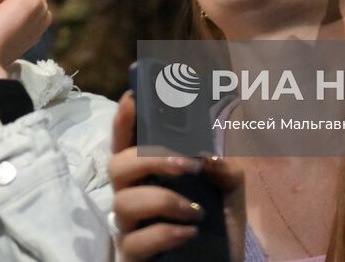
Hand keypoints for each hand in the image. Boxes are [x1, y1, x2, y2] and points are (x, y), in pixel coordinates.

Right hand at [109, 92, 245, 260]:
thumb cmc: (217, 221)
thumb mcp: (229, 188)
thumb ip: (223, 167)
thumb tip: (207, 157)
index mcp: (148, 173)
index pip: (126, 141)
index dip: (124, 120)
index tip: (132, 98)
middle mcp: (132, 195)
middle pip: (116, 165)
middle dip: (150, 159)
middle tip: (187, 165)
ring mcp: (129, 226)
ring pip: (123, 203)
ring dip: (164, 200)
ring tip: (195, 211)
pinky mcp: (132, 254)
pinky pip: (136, 242)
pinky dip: (165, 233)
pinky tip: (190, 232)